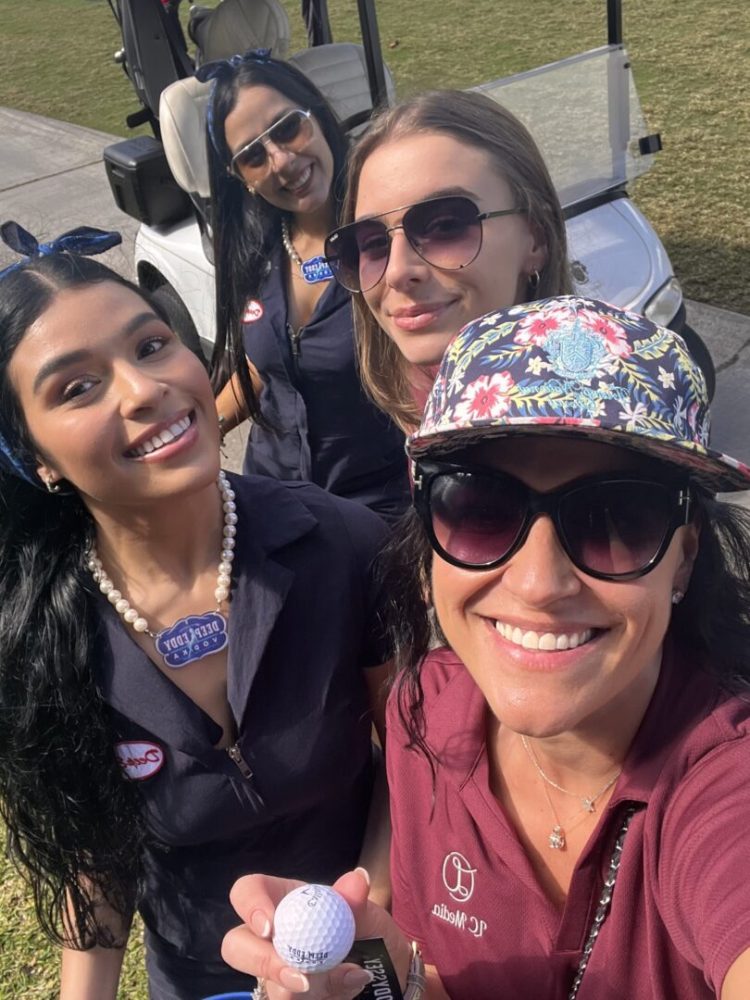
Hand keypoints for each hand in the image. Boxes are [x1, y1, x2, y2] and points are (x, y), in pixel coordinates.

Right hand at [222, 868, 411, 998]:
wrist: (386, 971)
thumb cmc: (367, 931)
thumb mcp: (367, 913)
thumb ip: (356, 901)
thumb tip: (357, 879)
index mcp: (282, 899)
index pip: (247, 891)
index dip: (250, 906)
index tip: (270, 927)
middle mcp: (270, 937)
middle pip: (236, 946)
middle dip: (263, 962)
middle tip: (300, 976)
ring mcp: (275, 973)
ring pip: (269, 986)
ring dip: (311, 988)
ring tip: (350, 975)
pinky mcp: (288, 997)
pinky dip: (326, 998)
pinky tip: (353, 986)